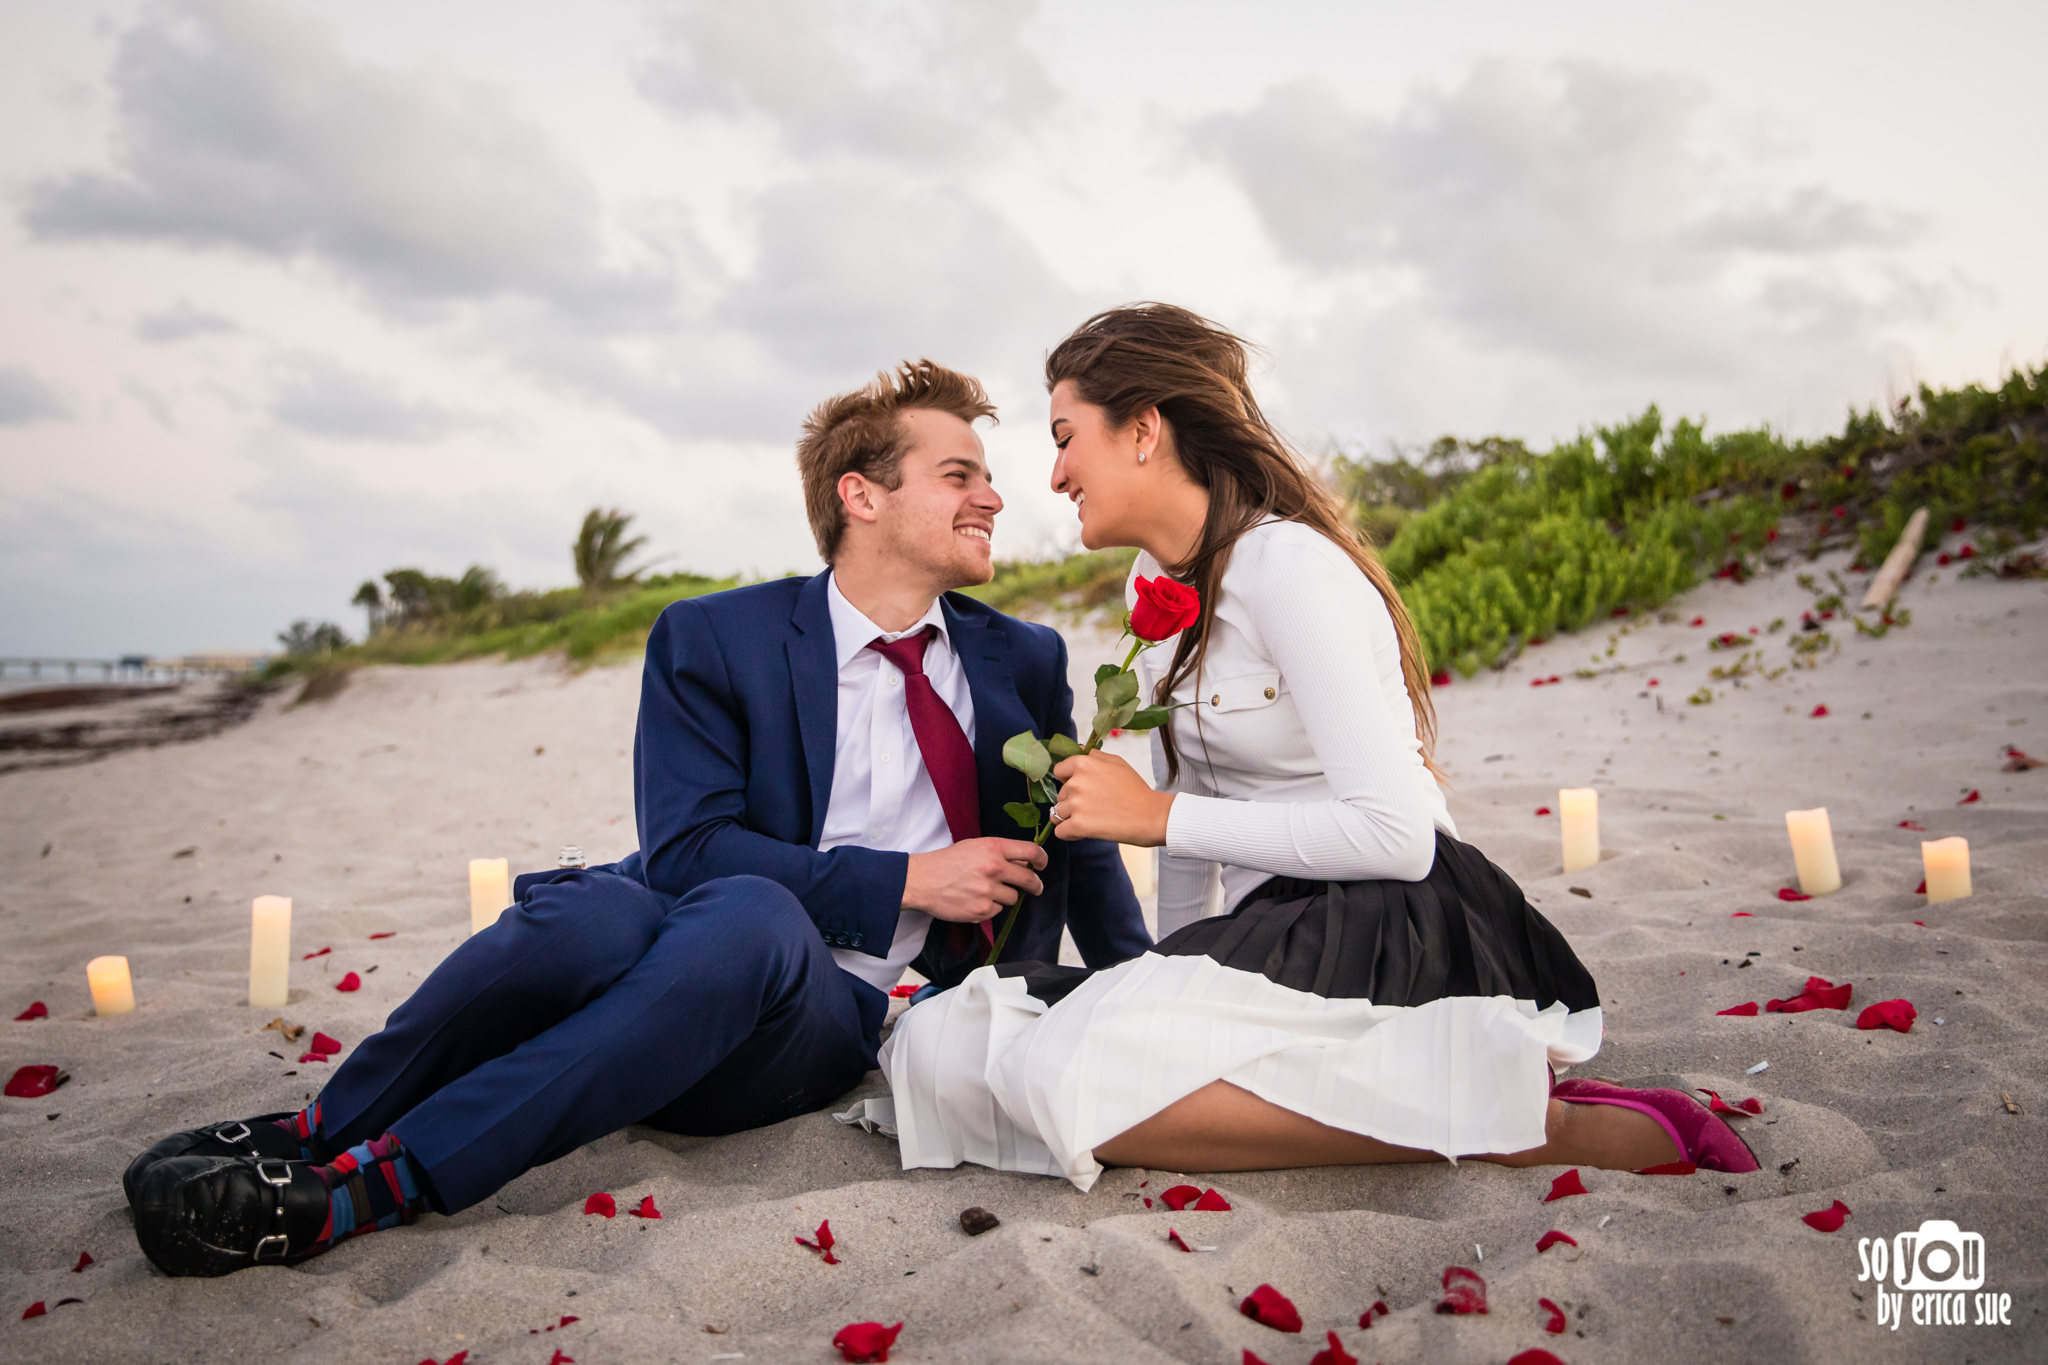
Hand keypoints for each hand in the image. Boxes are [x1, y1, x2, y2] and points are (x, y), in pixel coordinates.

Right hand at [902, 838, 1047, 922]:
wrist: (921, 880)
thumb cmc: (947, 861)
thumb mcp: (974, 847)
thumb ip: (1000, 853)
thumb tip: (1025, 862)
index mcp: (993, 848)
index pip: (1031, 852)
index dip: (1042, 859)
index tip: (1042, 865)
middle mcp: (994, 868)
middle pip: (1029, 879)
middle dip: (1035, 885)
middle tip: (1035, 887)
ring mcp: (988, 891)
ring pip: (1013, 897)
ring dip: (1005, 895)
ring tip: (985, 890)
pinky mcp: (981, 910)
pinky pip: (998, 910)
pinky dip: (990, 907)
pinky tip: (974, 900)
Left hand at [1049, 751, 1174, 845]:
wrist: (1151, 816)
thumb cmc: (1136, 789)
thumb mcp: (1117, 762)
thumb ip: (1093, 756)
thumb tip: (1077, 750)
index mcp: (1084, 763)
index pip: (1059, 771)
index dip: (1068, 780)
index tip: (1083, 788)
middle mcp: (1076, 782)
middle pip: (1060, 794)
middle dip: (1072, 801)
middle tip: (1096, 805)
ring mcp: (1076, 804)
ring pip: (1058, 813)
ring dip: (1071, 818)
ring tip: (1093, 819)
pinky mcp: (1078, 825)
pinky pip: (1060, 832)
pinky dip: (1070, 834)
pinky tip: (1085, 831)